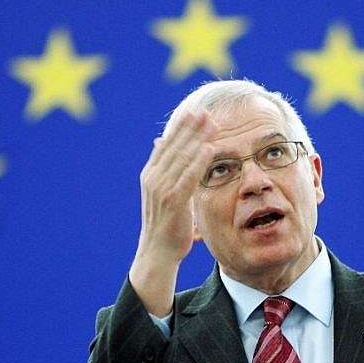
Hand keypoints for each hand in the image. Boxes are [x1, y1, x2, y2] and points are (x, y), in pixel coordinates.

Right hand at [129, 109, 216, 315]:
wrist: (157, 252)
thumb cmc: (165, 223)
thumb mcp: (163, 192)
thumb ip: (165, 168)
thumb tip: (161, 143)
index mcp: (151, 174)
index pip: (168, 144)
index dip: (181, 127)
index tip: (194, 111)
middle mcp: (153, 178)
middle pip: (175, 146)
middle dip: (191, 127)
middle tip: (206, 110)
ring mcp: (161, 189)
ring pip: (182, 158)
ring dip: (198, 138)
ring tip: (212, 123)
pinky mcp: (172, 201)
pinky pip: (187, 177)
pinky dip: (198, 162)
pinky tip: (210, 149)